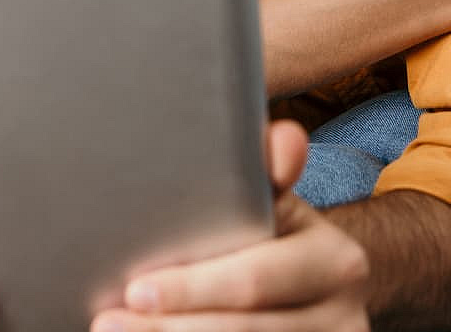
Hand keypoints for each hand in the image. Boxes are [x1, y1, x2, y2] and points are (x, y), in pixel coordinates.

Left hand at [90, 121, 370, 331]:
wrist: (326, 294)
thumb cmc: (278, 239)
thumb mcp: (277, 207)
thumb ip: (266, 176)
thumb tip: (284, 137)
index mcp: (337, 262)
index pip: (253, 278)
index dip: (191, 288)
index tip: (135, 290)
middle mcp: (344, 315)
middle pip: (244, 328)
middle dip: (169, 327)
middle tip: (107, 321)